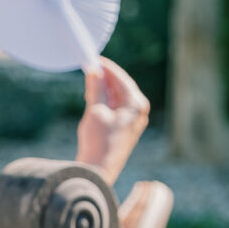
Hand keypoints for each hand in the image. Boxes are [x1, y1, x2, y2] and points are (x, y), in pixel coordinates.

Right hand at [76, 57, 149, 185]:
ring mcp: (134, 120)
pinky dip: (106, 100)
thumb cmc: (99, 141)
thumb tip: (94, 70)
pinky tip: (93, 98)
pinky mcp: (125, 127)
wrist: (99, 169)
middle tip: (90, 67)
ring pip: (118, 96)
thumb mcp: (95, 111)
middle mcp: (139, 111)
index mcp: (136, 104)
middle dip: (105, 77)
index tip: (93, 58)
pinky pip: (116, 107)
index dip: (106, 67)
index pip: (121, 78)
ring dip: (104, 89)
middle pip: (121, 86)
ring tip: (89, 82)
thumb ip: (96, 89)